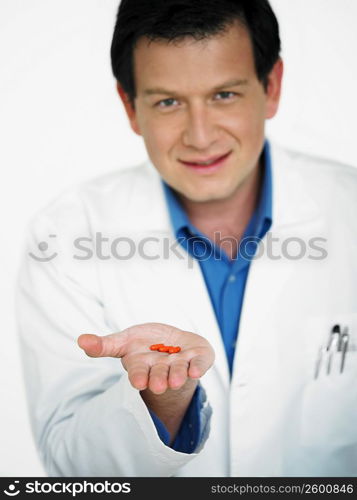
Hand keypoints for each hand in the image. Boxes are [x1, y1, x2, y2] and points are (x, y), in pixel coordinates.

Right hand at [77, 322, 214, 393]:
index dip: (139, 377)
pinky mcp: (199, 357)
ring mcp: (181, 363)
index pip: (139, 372)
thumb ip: (104, 345)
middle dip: (159, 379)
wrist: (175, 343)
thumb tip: (81, 340)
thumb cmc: (146, 344)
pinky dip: (199, 366)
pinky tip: (196, 370)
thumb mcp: (124, 341)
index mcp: (143, 366)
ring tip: (176, 380)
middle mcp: (162, 368)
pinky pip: (200, 362)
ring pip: (179, 371)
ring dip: (178, 375)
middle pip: (160, 375)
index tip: (138, 382)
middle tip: (158, 386)